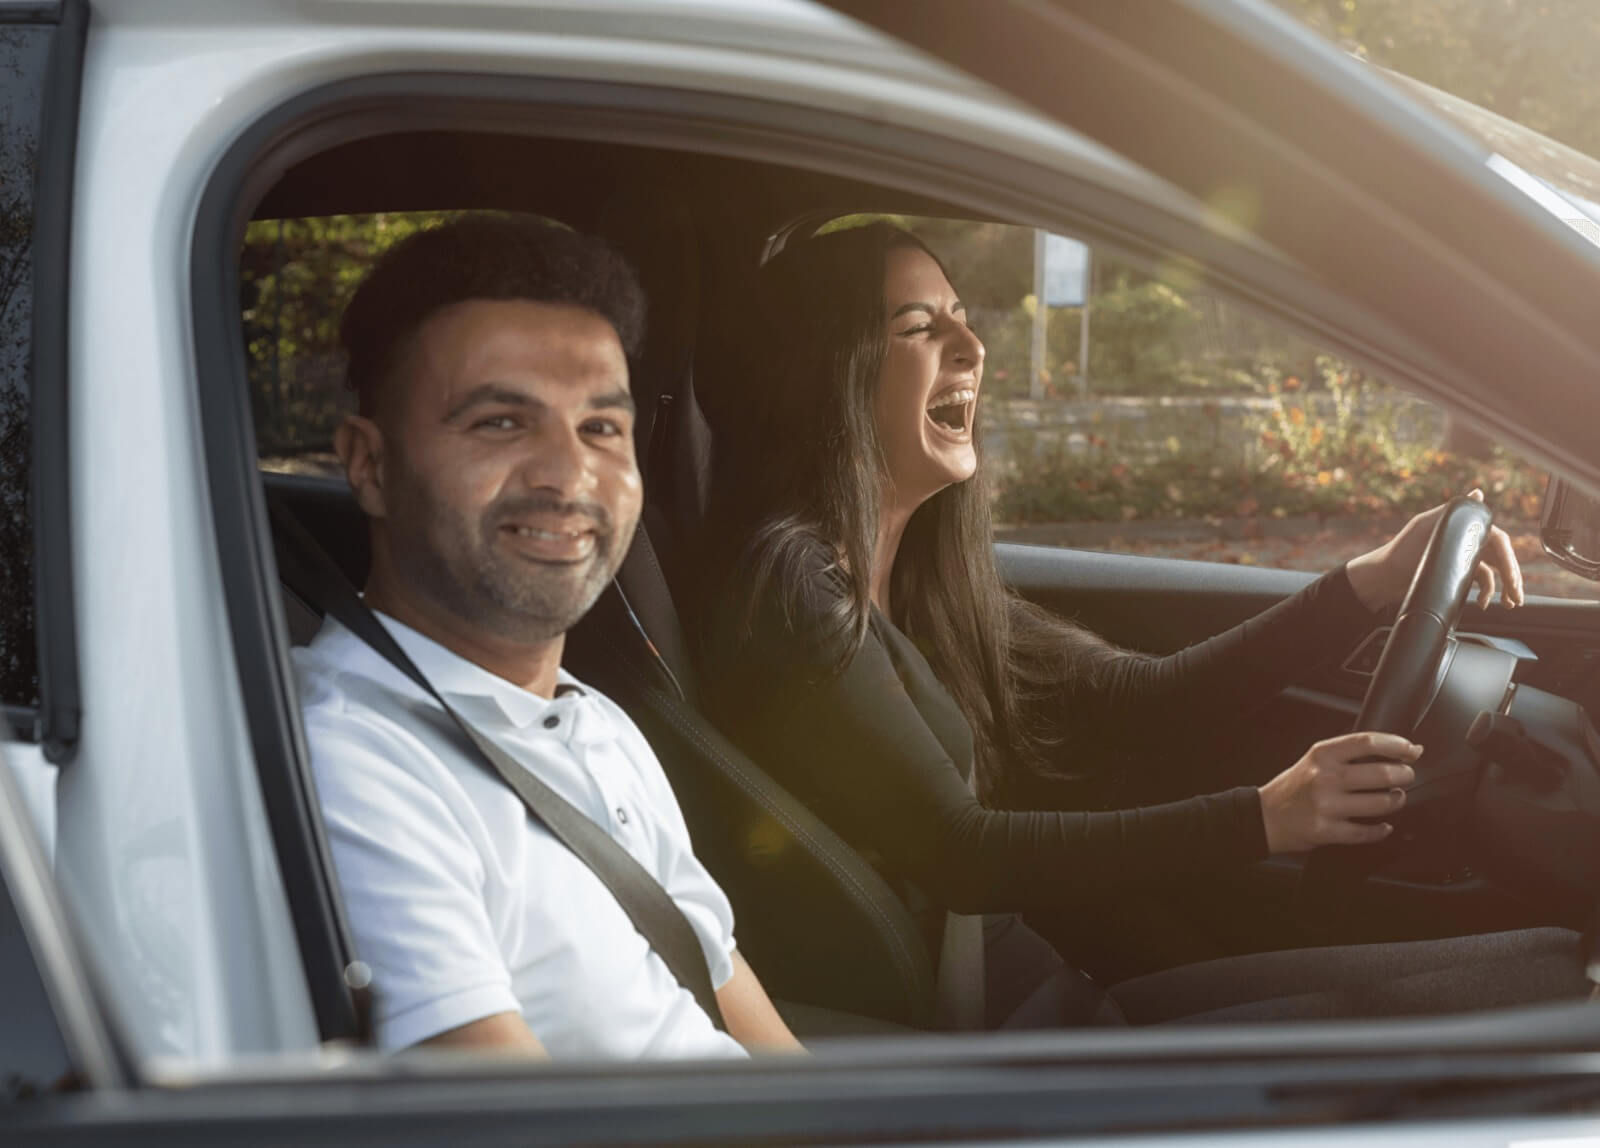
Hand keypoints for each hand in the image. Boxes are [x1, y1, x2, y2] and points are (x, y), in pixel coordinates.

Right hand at [1258, 732, 1420, 853]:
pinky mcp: (1326, 831)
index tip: (1412, 751)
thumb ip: (1351, 754)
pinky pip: (1366, 832)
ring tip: (1395, 798)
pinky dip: (1381, 830)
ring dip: (1397, 801)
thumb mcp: (1316, 759)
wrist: (1265, 816)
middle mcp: (1324, 777)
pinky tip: (1383, 825)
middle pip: (1382, 773)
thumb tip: (1403, 750)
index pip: (1368, 742)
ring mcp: (1326, 805)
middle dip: (1404, 775)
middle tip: (1406, 776)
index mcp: (1322, 754)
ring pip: (1380, 804)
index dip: (1397, 745)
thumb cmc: (1295, 786)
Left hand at [1345, 489, 1523, 612]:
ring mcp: (1463, 557)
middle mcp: (1466, 540)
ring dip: (1505, 587)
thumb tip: (1478, 493)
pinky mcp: (1457, 573)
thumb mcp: (1424, 527)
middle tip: (1516, 597)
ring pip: (1495, 571)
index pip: (1497, 540)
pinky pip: (1481, 582)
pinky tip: (1483, 603)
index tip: (1512, 578)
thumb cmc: (1401, 549)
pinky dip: (1486, 593)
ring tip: (1510, 603)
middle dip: (1512, 578)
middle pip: (1501, 557)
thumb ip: (1451, 511)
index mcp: (1462, 527)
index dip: (1508, 559)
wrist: (1383, 577)